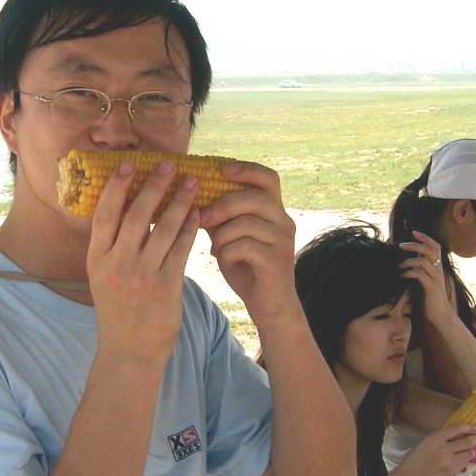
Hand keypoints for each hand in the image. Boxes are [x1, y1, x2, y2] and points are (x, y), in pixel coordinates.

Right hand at [86, 159, 198, 363]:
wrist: (130, 350)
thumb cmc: (118, 310)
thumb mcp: (103, 277)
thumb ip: (111, 246)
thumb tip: (126, 208)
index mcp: (97, 259)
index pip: (105, 214)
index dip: (117, 187)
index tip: (128, 164)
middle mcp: (118, 264)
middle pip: (137, 215)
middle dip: (154, 186)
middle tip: (168, 165)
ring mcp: (143, 275)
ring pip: (164, 228)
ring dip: (180, 201)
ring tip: (192, 182)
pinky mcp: (167, 285)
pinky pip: (182, 248)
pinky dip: (191, 227)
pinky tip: (198, 213)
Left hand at [199, 161, 297, 327]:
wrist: (269, 306)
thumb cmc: (247, 269)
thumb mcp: (231, 237)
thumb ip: (220, 216)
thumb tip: (191, 193)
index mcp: (275, 211)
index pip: (268, 177)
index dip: (245, 169)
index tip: (221, 169)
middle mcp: (284, 222)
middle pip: (255, 197)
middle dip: (223, 205)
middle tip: (202, 217)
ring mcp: (282, 241)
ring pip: (246, 223)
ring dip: (222, 235)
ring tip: (215, 248)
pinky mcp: (276, 261)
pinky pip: (244, 246)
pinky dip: (227, 252)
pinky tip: (224, 261)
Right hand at [396, 425, 475, 475]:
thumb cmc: (414, 458)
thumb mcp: (425, 442)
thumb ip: (440, 438)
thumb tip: (456, 436)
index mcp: (435, 438)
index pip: (456, 430)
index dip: (469, 427)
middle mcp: (444, 449)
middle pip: (467, 442)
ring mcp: (449, 462)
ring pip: (468, 454)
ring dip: (473, 450)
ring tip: (475, 448)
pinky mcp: (452, 472)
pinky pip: (464, 464)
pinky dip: (467, 459)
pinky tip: (467, 458)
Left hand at [398, 231, 450, 324]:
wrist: (439, 314)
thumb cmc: (429, 298)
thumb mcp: (423, 281)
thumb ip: (418, 270)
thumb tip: (404, 262)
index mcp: (437, 267)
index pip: (435, 247)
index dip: (426, 238)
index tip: (413, 232)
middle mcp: (438, 270)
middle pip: (430, 250)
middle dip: (415, 244)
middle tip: (400, 245)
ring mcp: (436, 278)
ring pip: (424, 261)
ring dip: (409, 261)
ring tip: (398, 265)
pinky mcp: (431, 287)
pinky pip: (420, 275)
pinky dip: (408, 272)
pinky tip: (401, 275)